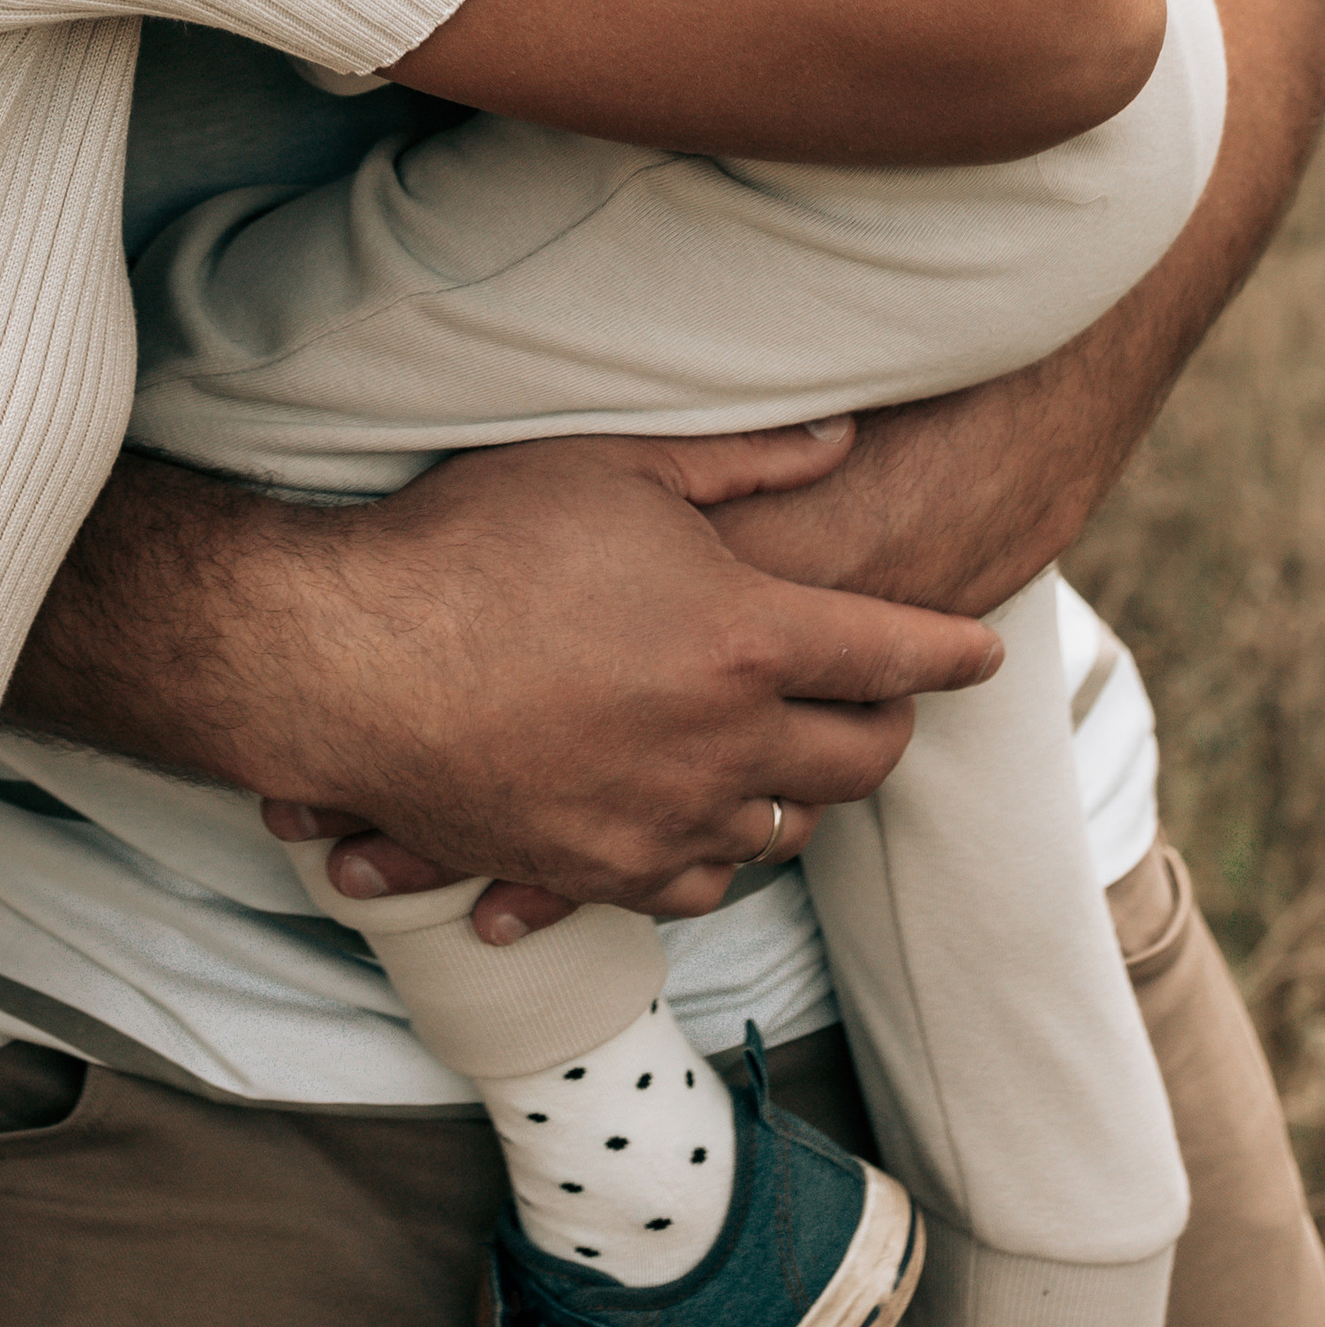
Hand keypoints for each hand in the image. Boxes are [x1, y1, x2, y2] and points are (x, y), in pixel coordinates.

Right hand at [7, 423, 999, 916]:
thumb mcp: (611, 468)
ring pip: (783, 830)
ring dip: (800, 791)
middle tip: (879, 700)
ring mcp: (663, 821)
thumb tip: (843, 439)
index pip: (896, 654)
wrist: (348, 657)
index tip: (978, 649)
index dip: (949, 649)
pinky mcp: (596, 873)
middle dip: (887, 727)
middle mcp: (725, 746)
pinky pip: (696, 886)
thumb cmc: (472, 540)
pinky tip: (697, 820)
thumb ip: (742, 462)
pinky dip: (716, 854)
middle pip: (859, 760)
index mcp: (745, 638)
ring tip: (783, 755)